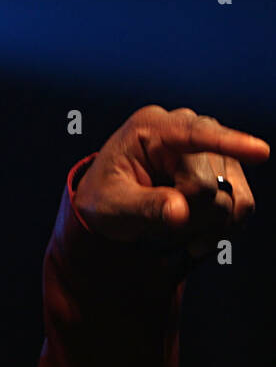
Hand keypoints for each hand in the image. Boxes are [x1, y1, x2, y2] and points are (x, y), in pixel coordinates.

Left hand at [73, 106, 268, 256]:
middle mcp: (186, 130)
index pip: (193, 135)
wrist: (113, 204)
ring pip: (233, 199)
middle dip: (186, 216)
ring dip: (204, 226)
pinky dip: (221, 230)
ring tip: (171, 232)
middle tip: (155, 227)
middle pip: (209, 184)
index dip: (228, 143)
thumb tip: (181, 212)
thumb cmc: (106, 197)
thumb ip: (144, 206)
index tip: (261, 151)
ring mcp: (211, 149)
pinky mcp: (226, 170)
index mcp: (150, 127)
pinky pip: (241, 207)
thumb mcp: (112, 204)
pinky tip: (194, 239)